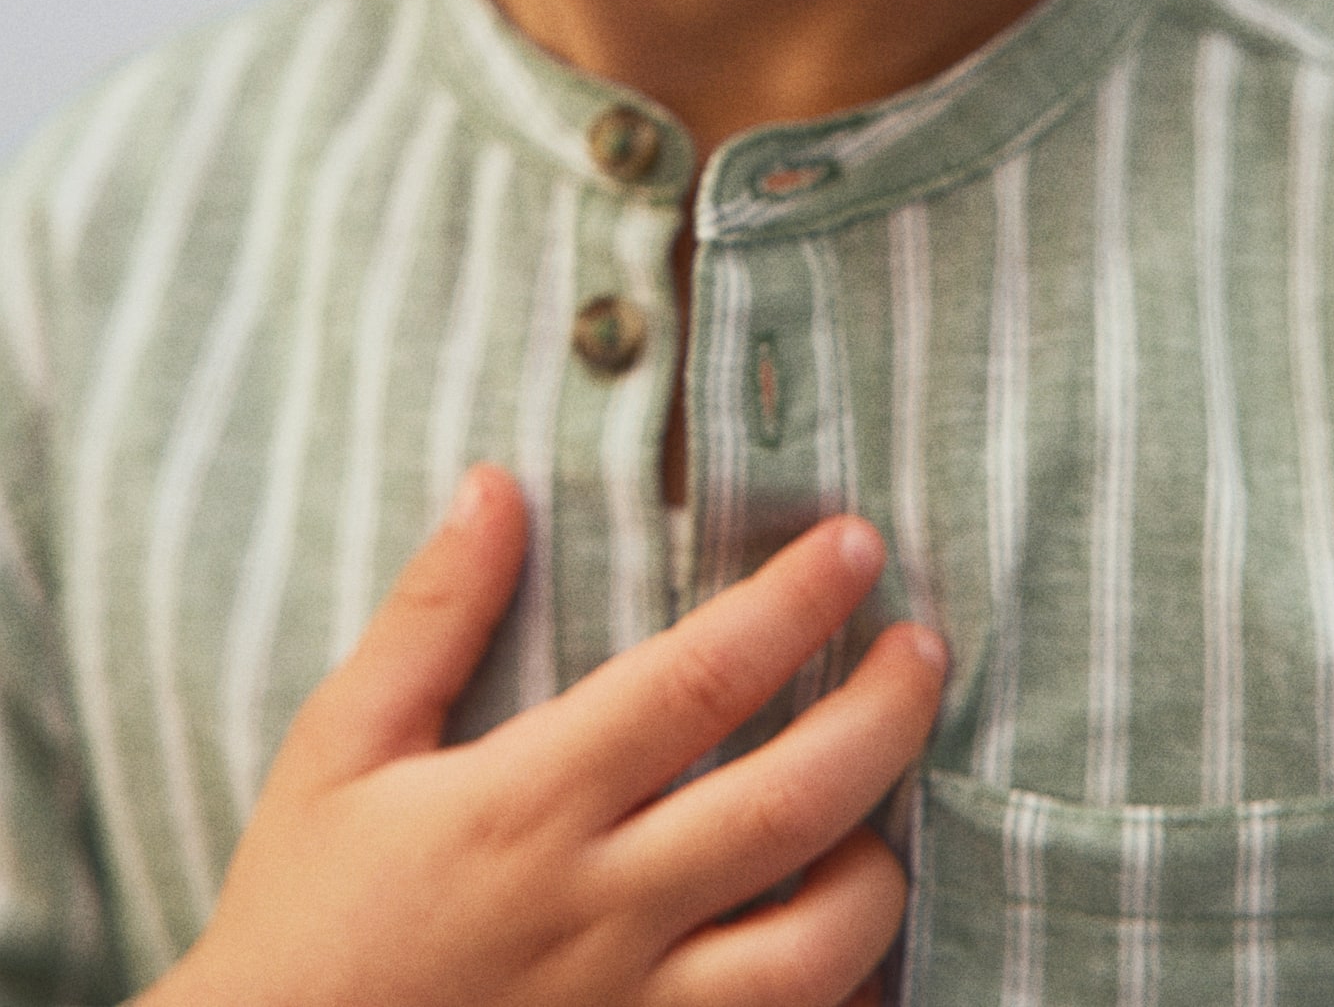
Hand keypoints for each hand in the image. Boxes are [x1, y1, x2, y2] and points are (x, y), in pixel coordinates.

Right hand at [145, 466, 945, 1006]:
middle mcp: (602, 909)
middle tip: (925, 647)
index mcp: (529, 804)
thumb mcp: (337, 751)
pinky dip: (846, 992)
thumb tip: (496, 485)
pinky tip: (857, 946)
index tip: (856, 543)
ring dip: (879, 866)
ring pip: (818, 947)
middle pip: (791, 801)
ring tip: (888, 804)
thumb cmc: (300, 920)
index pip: (699, 680)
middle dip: (882, 713)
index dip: (792, 603)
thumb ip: (428, 618)